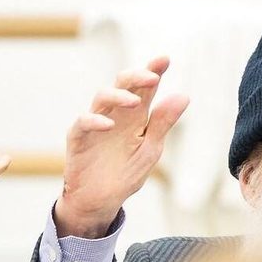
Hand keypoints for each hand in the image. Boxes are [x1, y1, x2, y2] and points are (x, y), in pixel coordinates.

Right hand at [53, 56, 187, 237]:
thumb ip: (163, 123)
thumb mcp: (150, 149)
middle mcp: (115, 114)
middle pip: (121, 84)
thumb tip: (183, 95)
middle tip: (152, 77)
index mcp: (135, 116)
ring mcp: (95, 124)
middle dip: (136, 76)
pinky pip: (83, 122)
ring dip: (118, 95)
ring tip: (135, 101)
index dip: (153, 70)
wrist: (101, 201)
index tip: (165, 59)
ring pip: (101, 97)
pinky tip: (109, 125)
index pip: (144, 87)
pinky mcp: (78, 138)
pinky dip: (95, 121)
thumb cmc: (125, 174)